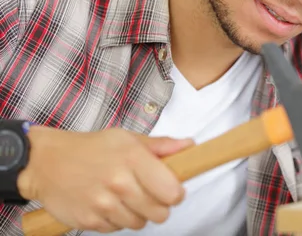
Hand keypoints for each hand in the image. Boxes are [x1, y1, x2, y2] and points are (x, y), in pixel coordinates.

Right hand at [17, 126, 193, 232]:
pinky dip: (116, 220)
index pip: (172, 191)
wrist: (46, 162)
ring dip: (137, 213)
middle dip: (159, 205)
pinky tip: (108, 203)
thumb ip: (161, 146)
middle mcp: (119, 183)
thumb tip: (190, 146)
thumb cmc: (91, 148)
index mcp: (133, 158)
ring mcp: (103, 204)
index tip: (171, 188)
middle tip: (148, 193)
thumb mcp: (127, 138)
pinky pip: (116, 229)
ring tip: (125, 196)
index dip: (176, 193)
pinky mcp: (88, 220)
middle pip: (160, 213)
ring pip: (140, 223)